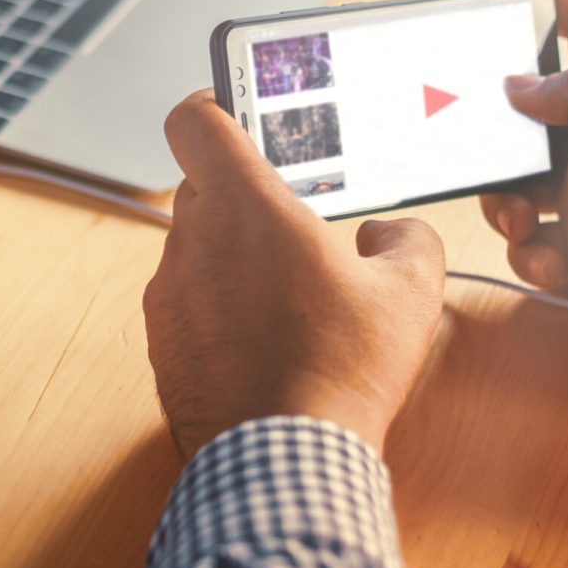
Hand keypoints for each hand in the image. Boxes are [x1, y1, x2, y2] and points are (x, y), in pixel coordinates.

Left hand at [144, 92, 446, 457]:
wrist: (284, 462)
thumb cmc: (342, 371)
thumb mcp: (408, 292)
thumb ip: (405, 239)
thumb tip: (387, 233)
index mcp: (244, 207)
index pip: (193, 119)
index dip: (212, 105)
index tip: (237, 112)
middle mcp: (190, 242)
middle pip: (203, 186)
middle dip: (244, 196)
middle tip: (292, 223)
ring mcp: (167, 296)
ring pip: (195, 249)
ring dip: (232, 258)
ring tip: (287, 296)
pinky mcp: (160, 344)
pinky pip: (186, 303)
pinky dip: (217, 308)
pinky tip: (264, 341)